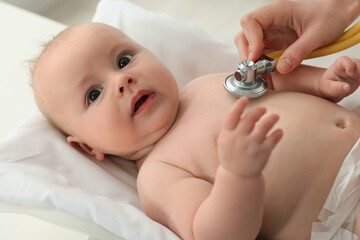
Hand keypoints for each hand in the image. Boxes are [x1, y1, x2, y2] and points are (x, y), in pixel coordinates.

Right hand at [217, 97, 282, 177]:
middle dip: (258, 111)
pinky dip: (278, 134)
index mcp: (227, 134)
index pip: (232, 116)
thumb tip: (244, 109)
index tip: (245, 99)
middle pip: (250, 119)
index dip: (238, 106)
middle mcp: (238, 139)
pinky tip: (279, 131)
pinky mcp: (262, 153)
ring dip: (271, 119)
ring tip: (276, 116)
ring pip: (264, 127)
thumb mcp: (225, 140)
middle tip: (264, 109)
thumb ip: (232, 126)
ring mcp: (251, 146)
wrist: (237, 175)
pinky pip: (273, 139)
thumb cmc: (231, 153)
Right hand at [235, 0, 359, 73]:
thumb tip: (280, 69)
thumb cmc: (330, 16)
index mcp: (277, 10)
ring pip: (248, 45)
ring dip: (251, 60)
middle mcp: (269, 20)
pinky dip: (259, 63)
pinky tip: (267, 71)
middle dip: (246, 53)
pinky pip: (259, 53)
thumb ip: (299, 51)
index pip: (250, 22)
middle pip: (244, 34)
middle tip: (255, 69)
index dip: (250, 40)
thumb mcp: (318, 35)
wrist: (337, 14)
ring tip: (262, 72)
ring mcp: (269, 31)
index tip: (256, 57)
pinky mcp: (273, 42)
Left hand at [319, 56, 359, 101]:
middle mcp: (348, 65)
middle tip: (359, 80)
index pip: (344, 60)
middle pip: (357, 63)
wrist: (332, 89)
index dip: (349, 65)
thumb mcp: (329, 88)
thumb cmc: (328, 85)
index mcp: (338, 65)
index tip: (350, 73)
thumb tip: (347, 87)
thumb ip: (337, 88)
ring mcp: (355, 70)